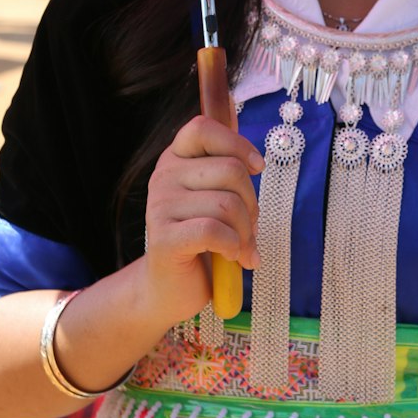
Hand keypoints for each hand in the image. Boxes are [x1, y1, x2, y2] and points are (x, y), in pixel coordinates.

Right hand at [144, 116, 263, 324]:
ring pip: (228, 204)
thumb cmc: (201, 242)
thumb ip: (227, 171)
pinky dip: (234, 246)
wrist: (170, 289)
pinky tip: (232, 257)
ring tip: (240, 247)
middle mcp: (163, 176)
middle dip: (252, 204)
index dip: (237, 144)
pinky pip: (215, 231)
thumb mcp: (215, 198)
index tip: (257, 167)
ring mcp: (160, 206)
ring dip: (246, 232)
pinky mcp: (164, 238)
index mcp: (175, 159)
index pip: (202, 128)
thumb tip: (249, 147)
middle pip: (231, 170)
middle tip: (249, 228)